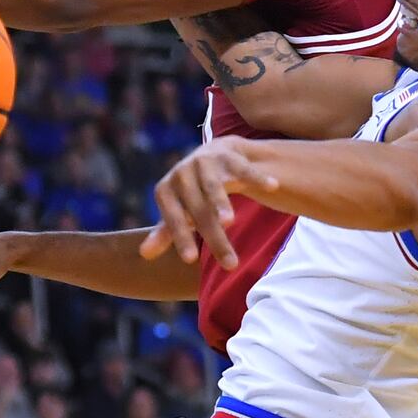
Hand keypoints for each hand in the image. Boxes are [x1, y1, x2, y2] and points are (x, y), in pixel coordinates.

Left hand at [141, 137, 278, 267]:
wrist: (211, 155)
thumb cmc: (191, 193)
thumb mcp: (177, 211)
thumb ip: (164, 232)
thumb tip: (143, 255)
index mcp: (166, 190)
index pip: (174, 217)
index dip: (180, 237)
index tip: (190, 260)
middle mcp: (182, 172)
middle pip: (198, 210)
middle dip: (213, 237)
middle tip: (230, 265)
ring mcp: (205, 161)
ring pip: (214, 187)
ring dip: (221, 204)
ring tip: (230, 223)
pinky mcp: (229, 152)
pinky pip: (243, 167)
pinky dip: (257, 177)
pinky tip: (273, 187)